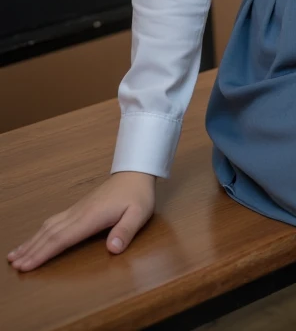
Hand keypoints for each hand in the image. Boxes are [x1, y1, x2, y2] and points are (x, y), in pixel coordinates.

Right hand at [7, 171, 155, 271]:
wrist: (136, 172)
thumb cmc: (138, 195)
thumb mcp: (139, 214)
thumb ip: (126, 231)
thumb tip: (113, 249)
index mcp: (91, 217)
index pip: (62, 238)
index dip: (43, 253)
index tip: (26, 266)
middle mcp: (79, 213)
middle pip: (49, 233)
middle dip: (30, 250)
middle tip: (13, 265)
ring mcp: (77, 209)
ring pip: (48, 226)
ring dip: (31, 241)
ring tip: (15, 255)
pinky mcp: (79, 208)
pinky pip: (54, 221)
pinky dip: (40, 232)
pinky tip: (35, 238)